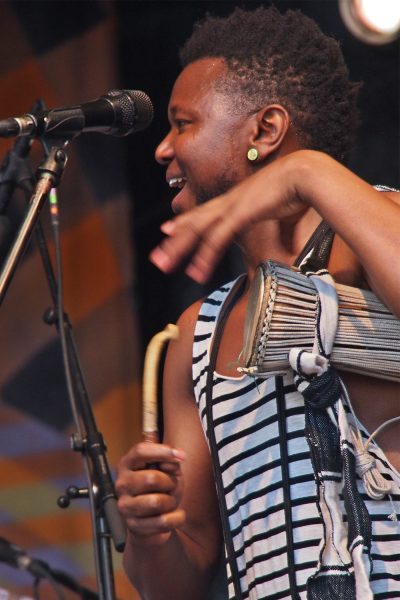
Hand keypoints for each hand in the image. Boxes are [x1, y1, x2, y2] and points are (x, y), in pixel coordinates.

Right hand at [116, 442, 185, 546]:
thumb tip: (173, 460)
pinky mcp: (133, 526)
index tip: (181, 455)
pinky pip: (163, 521)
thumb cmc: (159, 490)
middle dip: (170, 483)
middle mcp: (122, 484)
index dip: (162, 451)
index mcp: (127, 464)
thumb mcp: (167, 471)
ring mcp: (125, 506)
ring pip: (157, 502)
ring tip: (169, 501)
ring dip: (171, 501)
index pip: (140, 451)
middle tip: (171, 486)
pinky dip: (177, 518)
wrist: (152, 521)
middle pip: (152, 478)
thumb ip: (170, 461)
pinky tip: (174, 515)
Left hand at [150, 152, 307, 282]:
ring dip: (178, 249)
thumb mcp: (283, 214)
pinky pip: (216, 239)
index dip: (184, 222)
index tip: (168, 230)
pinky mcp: (239, 214)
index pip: (203, 213)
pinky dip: (204, 256)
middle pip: (192, 223)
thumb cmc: (298, 190)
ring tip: (164, 266)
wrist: (306, 173)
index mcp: (236, 199)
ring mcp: (231, 207)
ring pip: (196, 231)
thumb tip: (290, 249)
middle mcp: (228, 202)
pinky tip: (196, 271)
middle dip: (173, 241)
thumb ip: (281, 231)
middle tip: (157, 258)